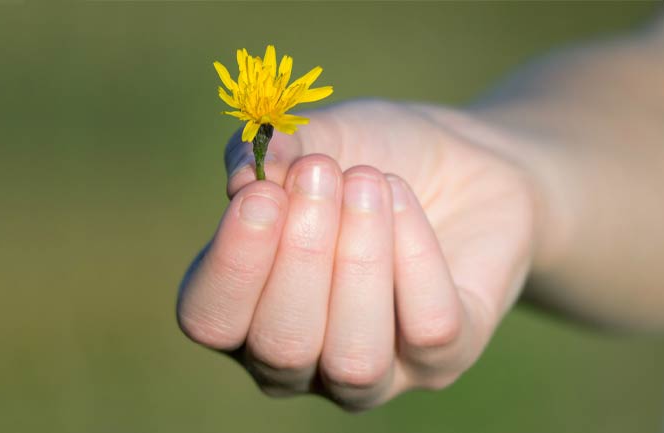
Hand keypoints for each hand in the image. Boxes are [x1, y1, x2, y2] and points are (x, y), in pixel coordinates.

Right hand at [177, 100, 536, 409]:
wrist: (459, 162)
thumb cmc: (370, 158)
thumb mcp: (317, 139)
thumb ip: (268, 153)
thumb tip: (240, 180)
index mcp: (246, 311)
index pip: (211, 319)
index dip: (232, 264)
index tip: (261, 193)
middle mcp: (301, 359)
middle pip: (281, 345)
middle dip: (302, 254)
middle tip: (321, 173)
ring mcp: (371, 373)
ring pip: (353, 358)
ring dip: (359, 260)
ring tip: (368, 181)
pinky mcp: (440, 362)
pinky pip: (427, 328)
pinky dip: (415, 253)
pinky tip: (404, 197)